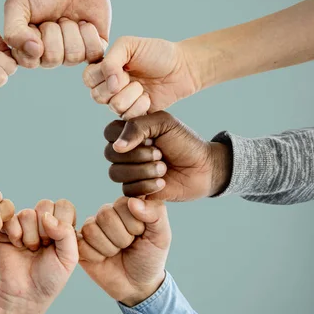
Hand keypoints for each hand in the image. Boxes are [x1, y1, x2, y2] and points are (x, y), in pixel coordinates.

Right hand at [0, 200, 78, 305]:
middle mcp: (42, 221)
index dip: (61, 222)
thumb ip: (66, 233)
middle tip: (43, 247)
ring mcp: (24, 224)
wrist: (26, 294)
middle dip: (45, 230)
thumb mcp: (68, 258)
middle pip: (45, 205)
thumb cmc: (50, 278)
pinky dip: (15, 234)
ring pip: (27, 213)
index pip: (64, 205)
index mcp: (61, 225)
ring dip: (30, 236)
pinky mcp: (6, 228)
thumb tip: (46, 216)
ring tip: (31, 250)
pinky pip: (10, 219)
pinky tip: (17, 246)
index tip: (58, 243)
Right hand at [4, 0, 109, 68]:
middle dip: (54, 31)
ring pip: (73, 56)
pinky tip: (84, 23)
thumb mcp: (18, 4)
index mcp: (27, 50)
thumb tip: (33, 52)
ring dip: (71, 30)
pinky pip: (93, 53)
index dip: (33, 39)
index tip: (34, 22)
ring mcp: (72, 55)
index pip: (29, 61)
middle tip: (54, 18)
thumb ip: (13, 31)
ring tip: (68, 18)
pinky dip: (89, 33)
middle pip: (52, 59)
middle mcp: (49, 57)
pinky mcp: (93, 50)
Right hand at [79, 197, 170, 306]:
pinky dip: (96, 257)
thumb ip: (156, 213)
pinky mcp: (80, 243)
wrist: (137, 286)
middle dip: (121, 238)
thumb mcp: (162, 236)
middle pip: (105, 216)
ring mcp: (92, 227)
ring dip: (108, 248)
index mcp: (127, 205)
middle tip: (128, 246)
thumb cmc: (150, 257)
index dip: (133, 224)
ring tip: (116, 252)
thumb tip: (133, 201)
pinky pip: (80, 244)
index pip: (122, 204)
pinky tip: (103, 259)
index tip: (141, 234)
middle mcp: (107, 213)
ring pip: (91, 230)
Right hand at [83, 37, 200, 114]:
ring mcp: (120, 102)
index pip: (88, 78)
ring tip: (142, 87)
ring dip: (131, 95)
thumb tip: (109, 85)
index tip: (121, 68)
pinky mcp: (133, 115)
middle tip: (132, 77)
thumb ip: (111, 60)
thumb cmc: (156, 53)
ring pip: (113, 106)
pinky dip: (140, 106)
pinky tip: (148, 98)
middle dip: (118, 86)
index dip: (102, 75)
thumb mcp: (129, 45)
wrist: (182, 68)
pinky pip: (127, 116)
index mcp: (105, 68)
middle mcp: (109, 86)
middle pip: (97, 95)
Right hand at [104, 112, 231, 199]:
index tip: (149, 137)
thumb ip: (137, 127)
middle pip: (110, 154)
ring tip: (163, 168)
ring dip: (143, 171)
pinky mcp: (136, 190)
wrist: (204, 168)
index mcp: (129, 132)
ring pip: (116, 173)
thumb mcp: (164, 123)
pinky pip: (127, 191)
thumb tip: (117, 147)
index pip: (109, 132)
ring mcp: (129, 172)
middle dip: (138, 155)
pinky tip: (162, 183)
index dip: (125, 137)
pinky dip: (146, 186)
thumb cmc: (184, 142)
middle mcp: (126, 152)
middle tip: (160, 154)